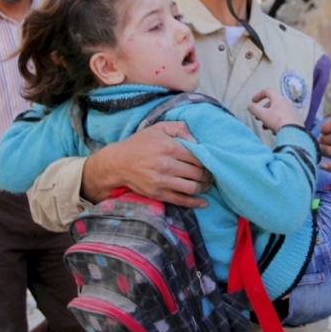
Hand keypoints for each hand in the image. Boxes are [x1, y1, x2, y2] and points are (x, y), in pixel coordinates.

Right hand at [82, 122, 210, 207]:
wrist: (118, 162)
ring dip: (204, 188)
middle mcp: (167, 165)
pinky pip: (180, 200)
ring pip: (191, 187)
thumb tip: (197, 140)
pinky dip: (194, 203)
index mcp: (169, 147)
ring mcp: (162, 181)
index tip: (213, 161)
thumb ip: (179, 128)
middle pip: (197, 173)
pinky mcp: (158, 193)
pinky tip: (203, 203)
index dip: (208, 160)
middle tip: (212, 174)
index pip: (197, 156)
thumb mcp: (157, 128)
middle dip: (208, 175)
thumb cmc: (139, 143)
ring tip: (208, 185)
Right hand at [248, 88, 301, 133]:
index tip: (253, 102)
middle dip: (263, 111)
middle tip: (258, 119)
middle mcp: (287, 102)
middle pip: (272, 103)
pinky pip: (284, 117)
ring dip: (269, 118)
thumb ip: (254, 109)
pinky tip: (275, 131)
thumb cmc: (277, 121)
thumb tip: (249, 105)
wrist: (294, 132)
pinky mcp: (296, 118)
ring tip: (266, 128)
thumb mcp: (262, 115)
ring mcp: (292, 110)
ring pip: (278, 112)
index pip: (267, 91)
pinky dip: (277, 122)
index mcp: (278, 98)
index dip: (258, 95)